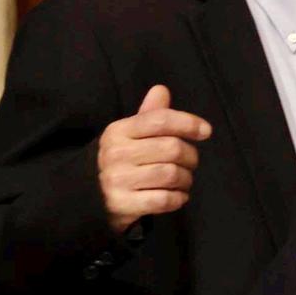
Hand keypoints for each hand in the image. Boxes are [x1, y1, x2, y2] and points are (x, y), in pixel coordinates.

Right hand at [98, 85, 211, 233]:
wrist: (89, 197)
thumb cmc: (121, 161)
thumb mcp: (129, 135)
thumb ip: (149, 115)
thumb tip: (161, 90)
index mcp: (118, 131)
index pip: (160, 120)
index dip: (188, 123)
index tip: (206, 131)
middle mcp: (116, 153)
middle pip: (172, 148)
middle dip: (191, 156)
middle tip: (190, 162)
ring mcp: (118, 180)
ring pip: (172, 174)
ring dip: (186, 179)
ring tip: (183, 180)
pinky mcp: (123, 204)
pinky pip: (165, 199)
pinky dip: (178, 198)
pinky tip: (177, 195)